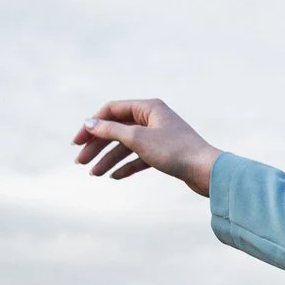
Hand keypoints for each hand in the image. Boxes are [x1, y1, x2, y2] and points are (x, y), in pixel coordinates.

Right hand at [71, 98, 215, 195]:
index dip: (91, 125)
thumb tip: (89, 122)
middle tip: (80, 161)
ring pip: (127, 145)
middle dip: (97, 145)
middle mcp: (153, 118)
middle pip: (117, 129)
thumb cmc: (175, 151)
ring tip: (95, 174)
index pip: (111, 110)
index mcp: (148, 107)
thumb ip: (110, 130)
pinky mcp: (165, 153)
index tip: (77, 142)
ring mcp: (159, 136)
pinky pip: (140, 158)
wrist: (207, 171)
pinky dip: (127, 166)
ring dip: (109, 159)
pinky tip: (114, 176)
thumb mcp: (137, 139)